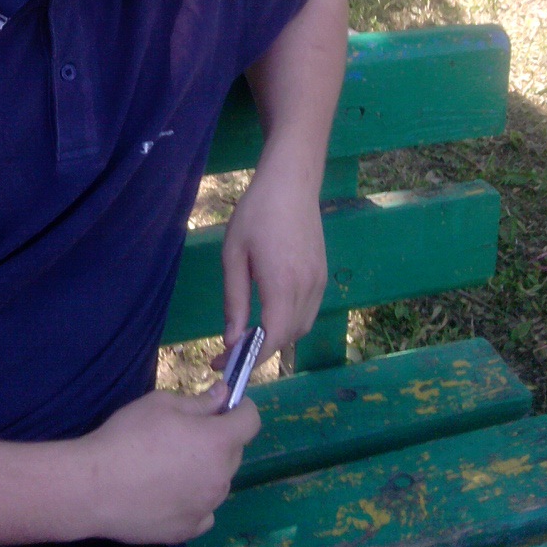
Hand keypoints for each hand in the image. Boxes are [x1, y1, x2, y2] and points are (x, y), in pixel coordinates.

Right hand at [80, 384, 259, 543]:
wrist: (95, 486)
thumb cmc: (129, 435)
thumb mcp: (162, 404)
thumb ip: (199, 402)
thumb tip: (223, 396)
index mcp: (218, 442)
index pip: (251, 421)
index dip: (242, 409)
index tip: (225, 405)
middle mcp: (221, 477)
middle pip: (234, 452)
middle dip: (219, 438)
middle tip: (186, 434)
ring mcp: (207, 507)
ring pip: (218, 481)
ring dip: (206, 469)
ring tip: (170, 465)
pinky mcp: (189, 530)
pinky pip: (204, 510)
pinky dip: (194, 499)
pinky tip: (168, 492)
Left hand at [216, 166, 327, 367]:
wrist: (291, 183)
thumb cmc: (256, 213)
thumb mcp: (233, 254)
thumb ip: (234, 300)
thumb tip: (231, 340)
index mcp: (282, 283)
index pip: (273, 338)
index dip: (250, 357)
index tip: (223, 363)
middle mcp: (307, 288)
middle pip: (288, 338)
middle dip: (260, 351)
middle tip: (229, 349)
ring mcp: (319, 282)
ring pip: (301, 328)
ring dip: (276, 338)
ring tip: (247, 333)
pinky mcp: (323, 275)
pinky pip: (308, 312)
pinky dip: (289, 322)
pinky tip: (269, 313)